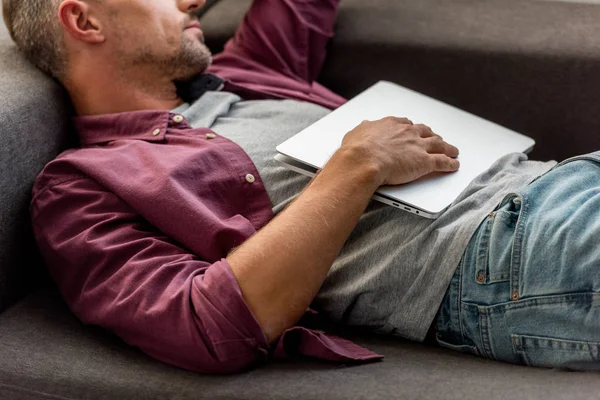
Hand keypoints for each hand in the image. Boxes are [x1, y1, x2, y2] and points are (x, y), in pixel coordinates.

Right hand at [340, 117, 459, 185]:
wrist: (363, 160)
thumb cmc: (357, 149)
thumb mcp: (355, 134)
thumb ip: (363, 129)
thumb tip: (364, 126)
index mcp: (391, 125)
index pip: (406, 124)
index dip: (412, 129)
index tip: (414, 130)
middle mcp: (407, 133)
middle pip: (425, 132)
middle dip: (432, 136)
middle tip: (436, 139)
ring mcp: (418, 146)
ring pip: (438, 145)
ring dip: (447, 148)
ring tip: (453, 151)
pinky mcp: (424, 162)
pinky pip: (442, 161)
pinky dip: (450, 163)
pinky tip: (454, 165)